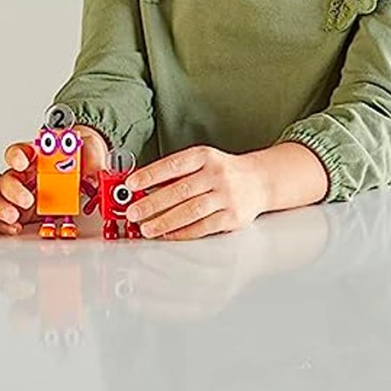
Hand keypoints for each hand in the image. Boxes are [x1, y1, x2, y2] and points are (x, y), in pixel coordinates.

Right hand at [0, 124, 106, 234]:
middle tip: (27, 200)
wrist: (88, 172)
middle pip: (7, 178)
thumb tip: (96, 169)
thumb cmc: (83, 156)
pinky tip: (15, 227)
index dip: (17, 156)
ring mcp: (22, 194)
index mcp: (38, 155)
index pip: (20, 152)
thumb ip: (92, 158)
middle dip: (13, 189)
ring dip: (3, 207)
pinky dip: (5, 224)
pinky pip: (6, 218)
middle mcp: (25, 174)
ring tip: (14, 216)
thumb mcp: (91, 150)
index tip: (21, 162)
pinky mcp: (24, 212)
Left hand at [124, 146, 267, 240]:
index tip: (131, 185)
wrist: (260, 180)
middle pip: (179, 191)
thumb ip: (175, 172)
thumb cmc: (223, 170)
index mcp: (204, 157)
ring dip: (164, 221)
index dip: (149, 175)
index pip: (172, 165)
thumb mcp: (201, 160)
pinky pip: (203, 227)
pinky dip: (183, 232)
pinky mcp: (233, 217)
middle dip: (152, 203)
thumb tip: (142, 186)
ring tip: (146, 228)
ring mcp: (226, 197)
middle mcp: (216, 175)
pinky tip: (168, 234)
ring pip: (190, 211)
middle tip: (133, 212)